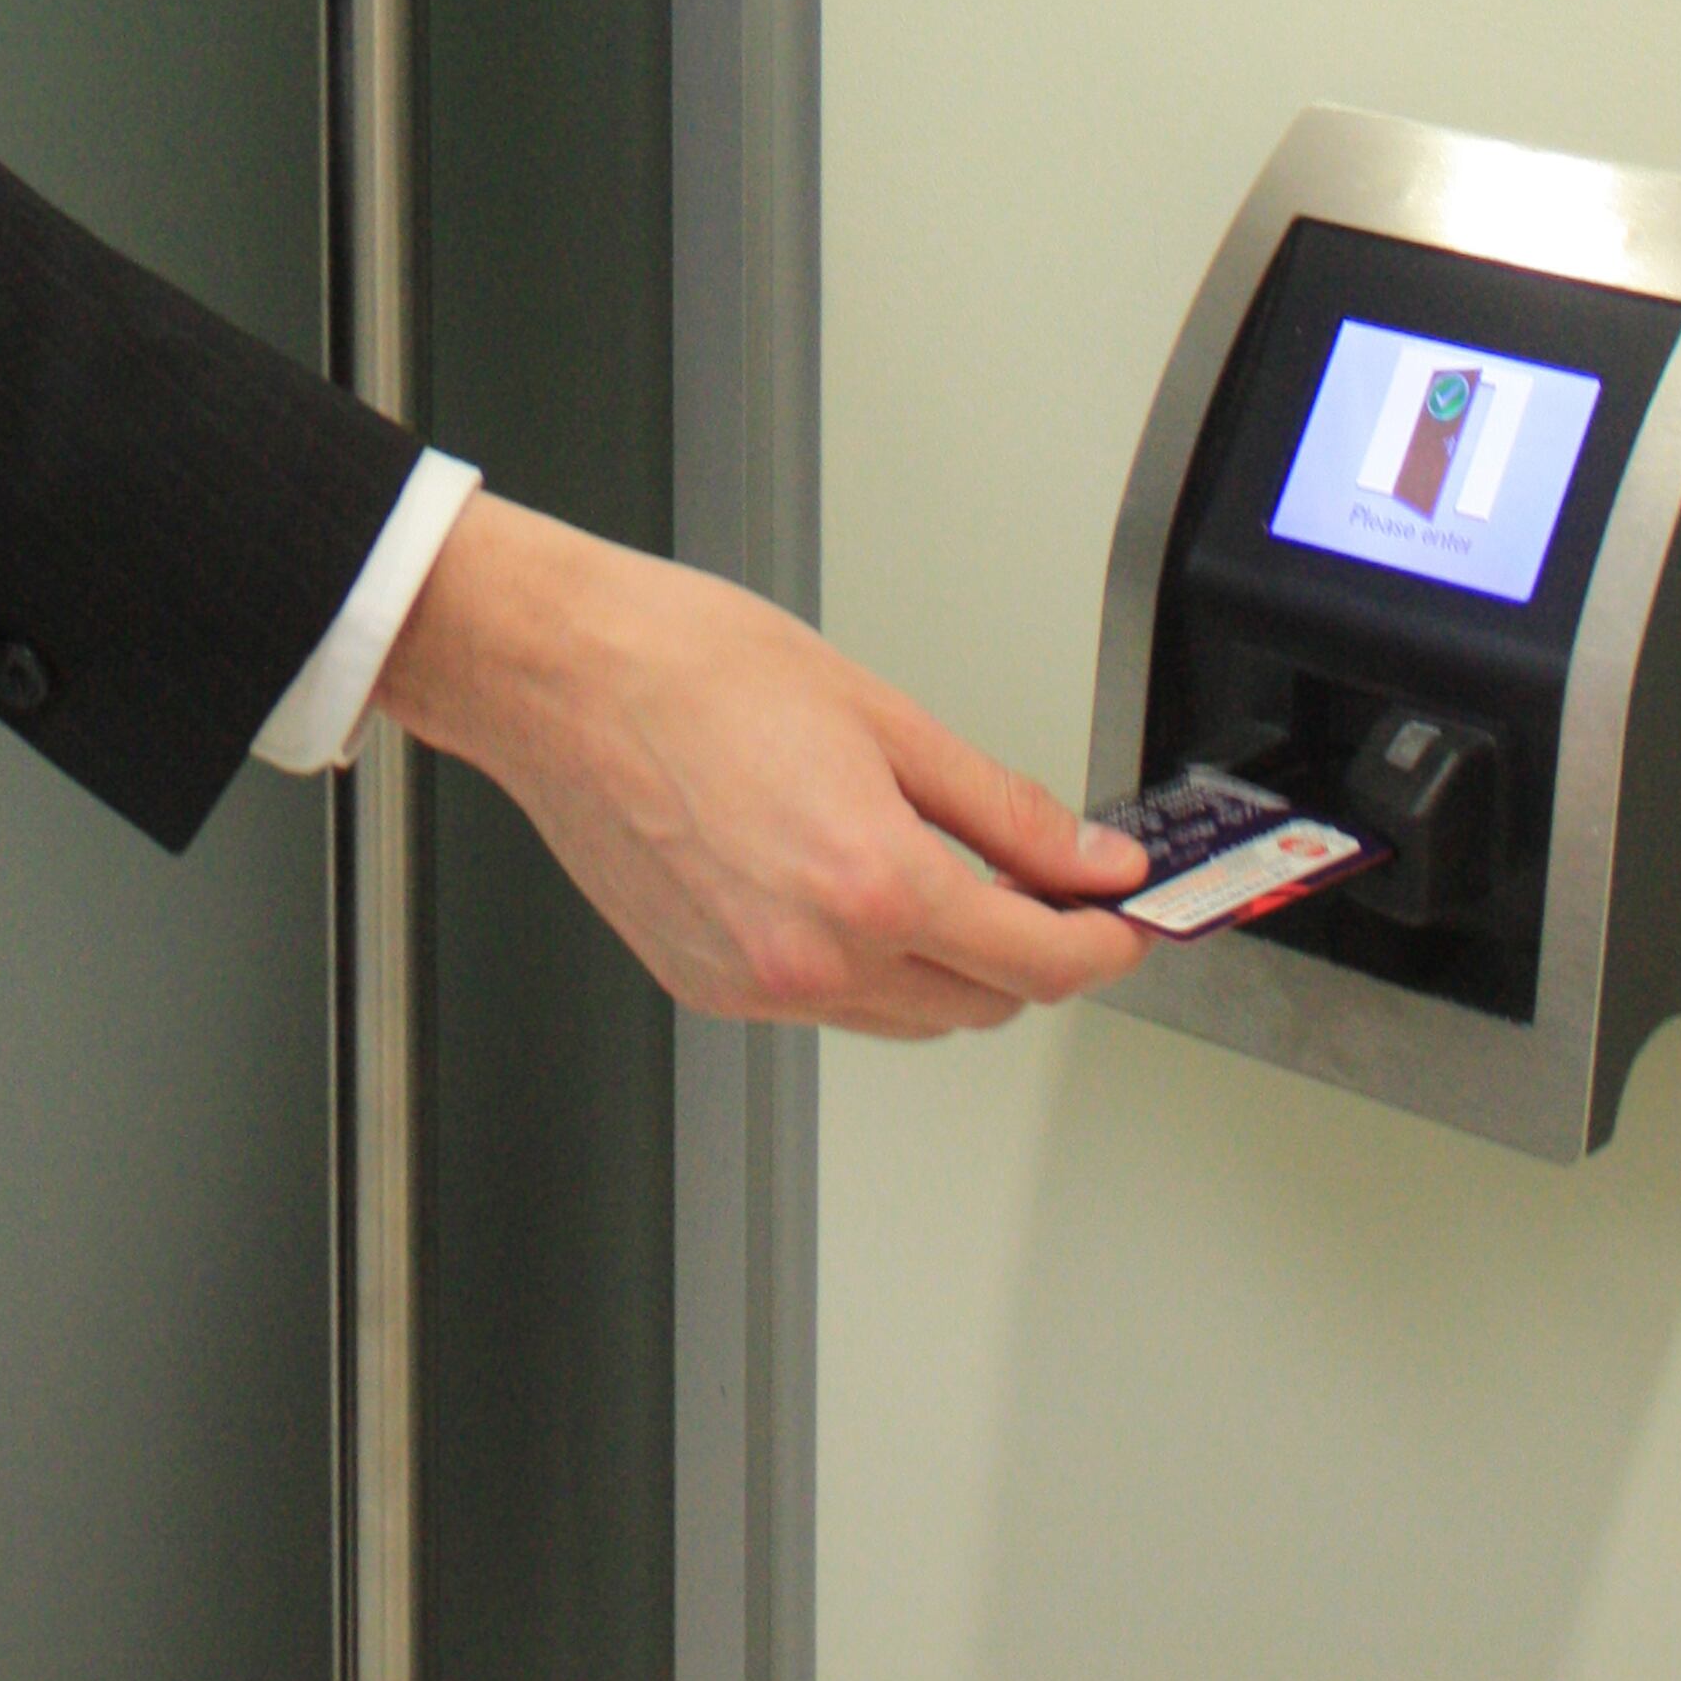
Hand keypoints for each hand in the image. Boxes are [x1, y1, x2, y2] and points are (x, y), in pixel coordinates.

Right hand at [376, 491, 1146, 1036]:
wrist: (556, 674)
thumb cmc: (687, 664)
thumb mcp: (878, 712)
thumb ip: (999, 804)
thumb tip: (1084, 858)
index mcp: (870, 882)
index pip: (1038, 960)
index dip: (1103, 944)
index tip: (1124, 919)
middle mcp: (814, 958)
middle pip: (981, 1003)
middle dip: (1030, 950)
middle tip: (1044, 879)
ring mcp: (756, 985)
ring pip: (907, 1016)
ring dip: (950, 965)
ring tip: (942, 870)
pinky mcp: (706, 986)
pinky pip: (826, 1005)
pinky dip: (864, 965)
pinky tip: (846, 884)